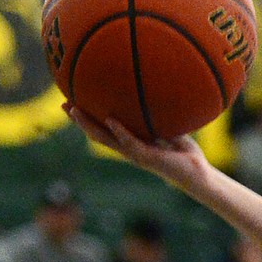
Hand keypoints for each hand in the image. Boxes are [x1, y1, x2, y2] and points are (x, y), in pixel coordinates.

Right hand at [64, 106, 211, 195]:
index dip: (86, 117)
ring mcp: (136, 155)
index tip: (71, 100)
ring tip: (76, 111)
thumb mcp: (167, 126)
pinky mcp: (148, 158)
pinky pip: (130, 143)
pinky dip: (121, 132)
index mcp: (131, 141)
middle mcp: (129, 149)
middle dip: (79, 120)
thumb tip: (151, 88)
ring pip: (107, 140)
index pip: (103, 128)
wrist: (197, 173)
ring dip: (90, 126)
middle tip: (63, 105)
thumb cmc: (184, 151)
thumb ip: (156, 113)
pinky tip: (110, 120)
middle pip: (97, 134)